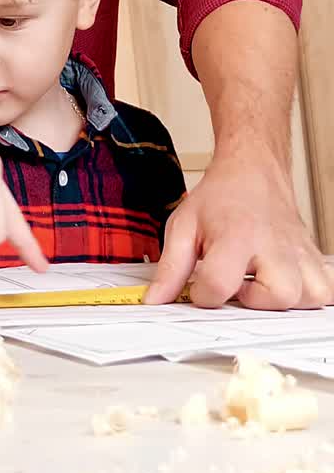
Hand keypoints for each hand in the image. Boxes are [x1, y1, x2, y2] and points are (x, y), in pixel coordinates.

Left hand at [146, 150, 332, 309]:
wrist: (253, 171)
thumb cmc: (221, 198)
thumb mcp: (184, 226)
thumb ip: (170, 268)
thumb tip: (155, 301)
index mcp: (236, 234)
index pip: (219, 284)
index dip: (203, 295)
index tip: (200, 287)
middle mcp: (273, 243)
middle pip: (276, 296)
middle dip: (252, 301)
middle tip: (238, 284)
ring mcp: (299, 250)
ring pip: (305, 297)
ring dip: (280, 300)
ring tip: (261, 282)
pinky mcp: (314, 257)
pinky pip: (323, 290)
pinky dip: (307, 293)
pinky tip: (283, 281)